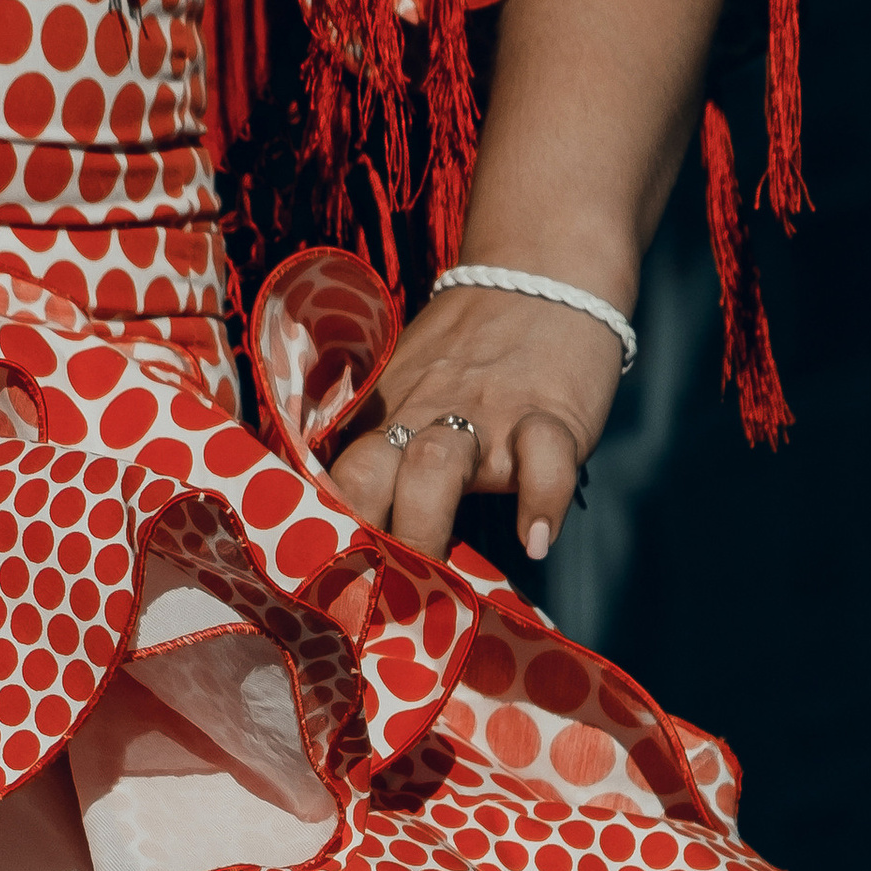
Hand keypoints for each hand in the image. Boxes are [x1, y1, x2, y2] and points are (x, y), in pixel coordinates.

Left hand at [327, 286, 623, 563]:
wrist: (544, 273)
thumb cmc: (469, 349)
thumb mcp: (408, 385)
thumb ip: (380, 446)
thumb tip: (346, 528)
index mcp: (385, 418)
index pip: (337, 478)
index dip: (326, 533)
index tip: (321, 586)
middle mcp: (423, 418)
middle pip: (372, 475)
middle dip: (366, 539)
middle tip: (376, 597)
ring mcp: (485, 416)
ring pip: (437, 463)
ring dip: (429, 523)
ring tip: (442, 584)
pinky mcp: (549, 413)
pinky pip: (542, 458)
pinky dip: (541, 500)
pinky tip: (537, 542)